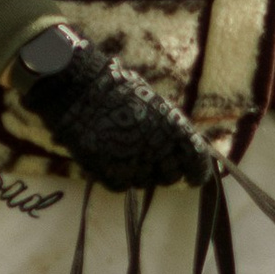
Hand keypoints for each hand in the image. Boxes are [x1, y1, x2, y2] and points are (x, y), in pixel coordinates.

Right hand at [16, 38, 212, 191]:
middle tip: (153, 161)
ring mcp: (131, 161)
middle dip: (165, 171)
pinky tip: (110, 159)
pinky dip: (118, 177)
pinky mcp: (108, 172)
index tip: (194, 177)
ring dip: (139, 172)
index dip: (197, 171)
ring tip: (124, 151)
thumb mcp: (150, 101)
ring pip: (144, 181)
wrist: (77, 88)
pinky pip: (121, 185)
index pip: (195, 158)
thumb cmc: (114, 88)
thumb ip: (167, 128)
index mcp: (171, 126)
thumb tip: (178, 148)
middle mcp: (156, 146)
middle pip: (169, 175)